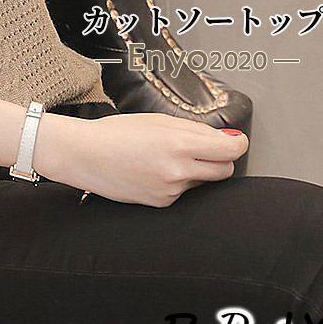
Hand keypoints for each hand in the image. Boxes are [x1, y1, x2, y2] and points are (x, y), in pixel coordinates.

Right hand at [36, 110, 247, 206]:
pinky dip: (177, 182)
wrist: (85, 155)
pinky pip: (183, 192)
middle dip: (220, 158)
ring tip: (165, 156)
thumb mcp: (158, 120)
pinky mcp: (161, 203)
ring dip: (196, 170)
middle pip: (224, 170)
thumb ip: (195, 130)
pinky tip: (154, 170)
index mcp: (179, 143)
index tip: (234, 140)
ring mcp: (170, 191)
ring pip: (203, 182)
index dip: (237, 143)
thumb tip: (226, 138)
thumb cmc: (116, 132)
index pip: (231, 150)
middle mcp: (178, 171)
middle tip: (204, 147)